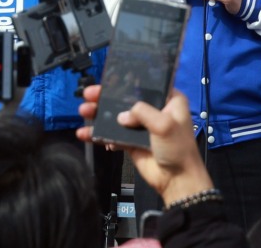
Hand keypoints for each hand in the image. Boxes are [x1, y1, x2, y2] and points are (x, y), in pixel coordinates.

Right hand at [77, 86, 213, 204]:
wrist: (176, 179)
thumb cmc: (177, 147)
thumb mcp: (164, 124)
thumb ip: (142, 113)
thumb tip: (120, 117)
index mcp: (168, 100)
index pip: (146, 85)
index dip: (127, 82)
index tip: (107, 80)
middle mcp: (154, 110)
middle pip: (126, 100)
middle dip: (106, 98)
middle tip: (88, 95)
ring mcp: (142, 127)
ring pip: (117, 117)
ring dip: (100, 115)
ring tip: (83, 112)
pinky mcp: (132, 142)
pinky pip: (113, 135)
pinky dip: (100, 134)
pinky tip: (87, 135)